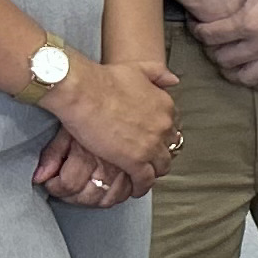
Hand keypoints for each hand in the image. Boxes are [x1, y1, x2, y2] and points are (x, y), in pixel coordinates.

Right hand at [36, 54, 178, 205]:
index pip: (171, 129)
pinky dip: (141, 187)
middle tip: (148, 162)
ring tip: (142, 177)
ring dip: (152, 173)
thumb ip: (158, 75)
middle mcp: (164, 126)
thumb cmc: (104, 79)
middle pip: (169, 149)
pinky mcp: (136, 161)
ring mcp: (151, 145)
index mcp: (166, 106)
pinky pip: (145, 180)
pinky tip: (135, 189)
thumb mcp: (138, 69)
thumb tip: (174, 80)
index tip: (152, 142)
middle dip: (159, 156)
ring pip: (160, 167)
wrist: (84, 91)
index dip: (161, 137)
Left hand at [182, 0, 257, 90]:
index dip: (198, 30)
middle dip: (213, 49)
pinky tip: (255, 68)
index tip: (198, 24)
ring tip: (230, 55)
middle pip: (224, 59)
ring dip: (233, 69)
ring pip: (245, 77)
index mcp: (250, 21)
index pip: (210, 37)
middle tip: (214, 38)